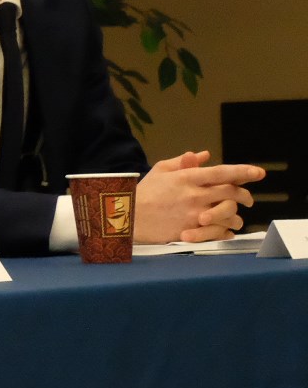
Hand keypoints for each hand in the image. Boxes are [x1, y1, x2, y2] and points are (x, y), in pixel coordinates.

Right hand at [134, 151, 264, 243]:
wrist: (127, 217)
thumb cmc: (144, 192)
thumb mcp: (160, 170)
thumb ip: (183, 162)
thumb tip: (204, 155)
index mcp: (187, 178)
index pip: (223, 172)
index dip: (244, 172)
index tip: (259, 173)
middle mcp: (194, 195)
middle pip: (232, 193)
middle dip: (245, 195)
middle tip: (248, 199)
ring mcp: (194, 215)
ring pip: (230, 214)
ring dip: (236, 215)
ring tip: (234, 216)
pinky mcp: (192, 231)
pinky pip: (220, 232)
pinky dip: (226, 231)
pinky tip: (225, 229)